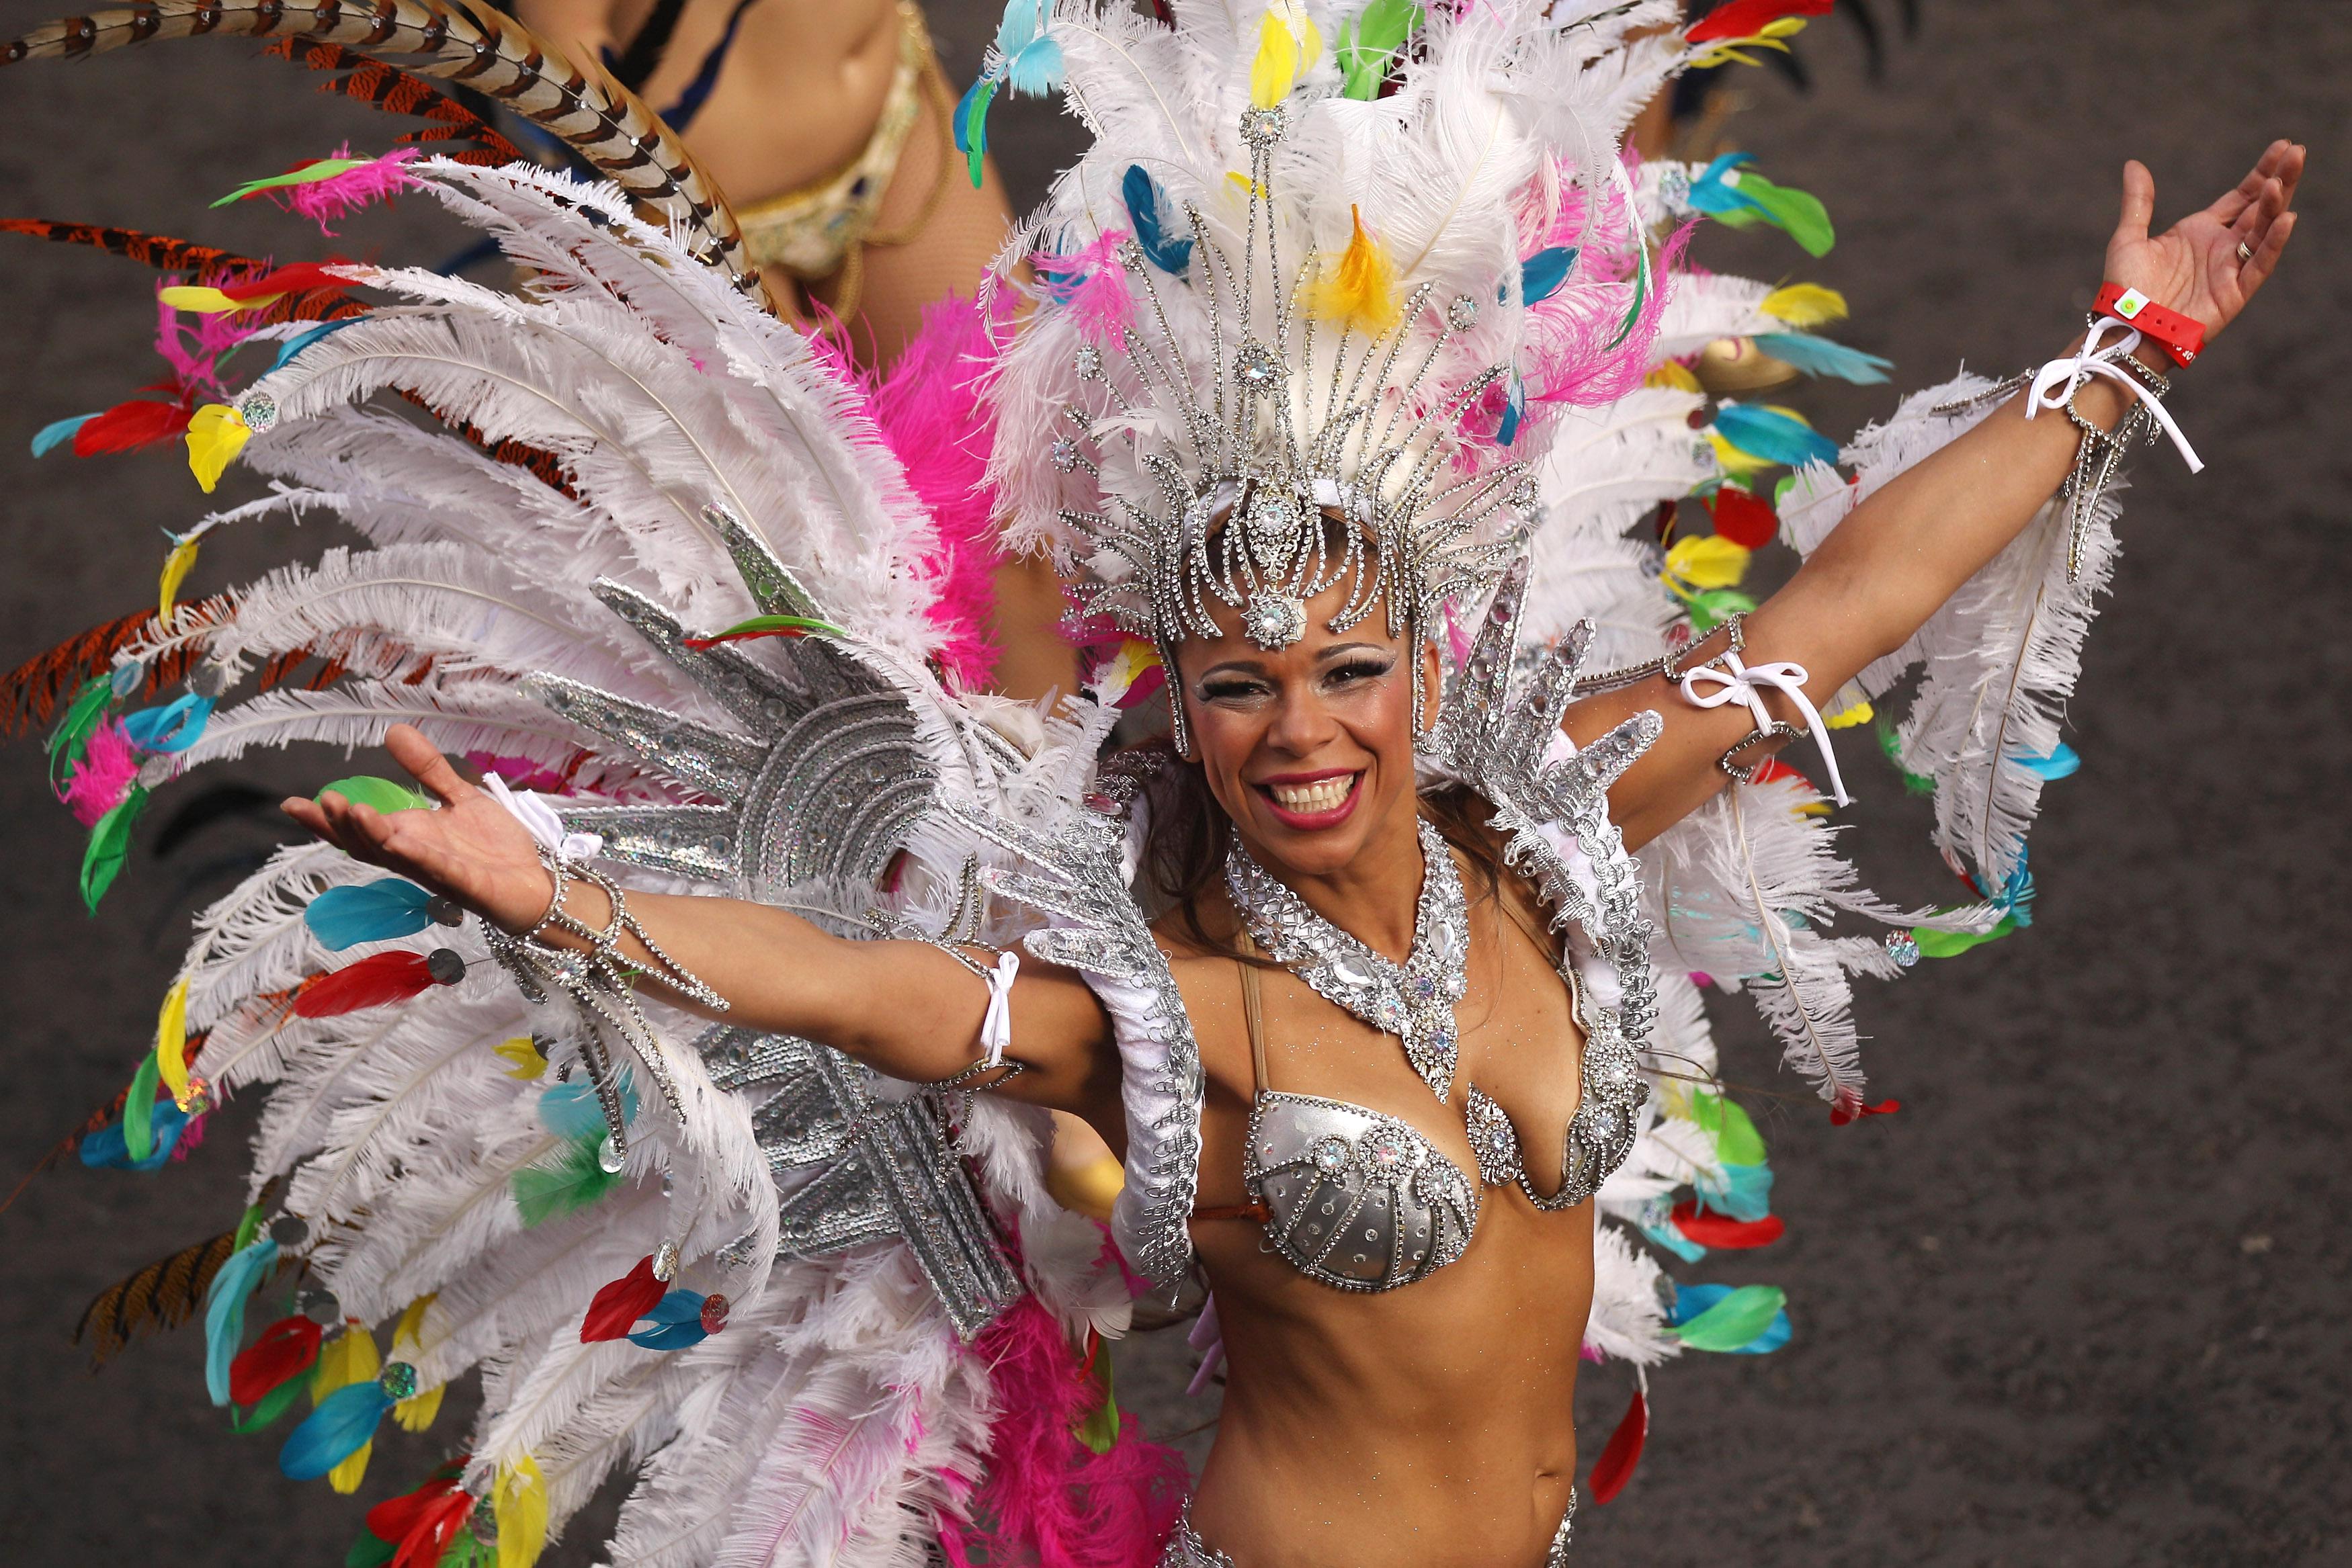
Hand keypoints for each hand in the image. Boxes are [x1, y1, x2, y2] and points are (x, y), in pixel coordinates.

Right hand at [281, 724, 557, 932]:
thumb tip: (393, 730)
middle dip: (343, 825)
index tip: (291, 804)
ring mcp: (438, 872)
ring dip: (374, 837)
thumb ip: (427, 769)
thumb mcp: (459, 797)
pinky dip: (420, 857)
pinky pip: (439, 871)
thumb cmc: (493, 847)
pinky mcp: (466, 884)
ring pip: (396, 858)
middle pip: (367, 845)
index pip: (358, 830)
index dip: (325, 820)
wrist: (532, 882)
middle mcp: (414, 857)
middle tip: (324, 801)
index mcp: (408, 836)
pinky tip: (401, 842)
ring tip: (355, 811)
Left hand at [2107, 139, 2303, 340]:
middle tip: (2297, 152)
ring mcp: (2230, 269)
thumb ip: (2139, 202)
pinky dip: (2273, 243)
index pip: (2242, 196)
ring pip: (2264, 231)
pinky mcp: (2235, 292)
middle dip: (2279, 180)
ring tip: (2281, 180)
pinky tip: (2284, 219)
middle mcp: (2221, 247)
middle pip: (2260, 208)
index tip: (2282, 146)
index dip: (2262, 172)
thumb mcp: (2129, 238)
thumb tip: (2133, 164)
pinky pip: (2260, 264)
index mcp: (2200, 231)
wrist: (2125, 328)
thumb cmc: (2125, 288)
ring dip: (2275, 205)